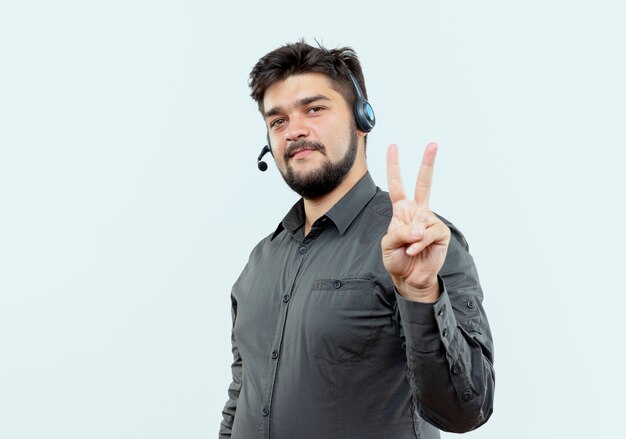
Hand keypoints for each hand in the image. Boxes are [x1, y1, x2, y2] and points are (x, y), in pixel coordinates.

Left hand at [381, 143, 450, 301]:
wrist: (410, 278)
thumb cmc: (397, 258)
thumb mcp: (388, 244)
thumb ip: (400, 232)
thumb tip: (420, 228)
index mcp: (402, 210)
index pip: (397, 184)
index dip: (394, 166)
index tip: (392, 146)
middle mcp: (417, 211)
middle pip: (424, 183)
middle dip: (428, 163)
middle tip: (433, 144)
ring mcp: (430, 221)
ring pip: (420, 221)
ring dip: (411, 238)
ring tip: (409, 250)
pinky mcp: (440, 233)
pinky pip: (428, 234)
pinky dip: (419, 244)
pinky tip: (414, 251)